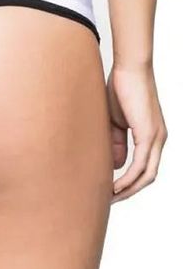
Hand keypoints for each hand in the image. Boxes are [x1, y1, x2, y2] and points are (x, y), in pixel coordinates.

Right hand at [107, 64, 166, 202]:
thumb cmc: (121, 89)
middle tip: (108, 200)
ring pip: (147, 175)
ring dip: (128, 189)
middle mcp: (158, 140)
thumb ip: (117, 145)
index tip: (109, 190)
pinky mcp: (149, 134)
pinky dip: (128, 178)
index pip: (144, 169)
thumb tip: (116, 166)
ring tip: (109, 197)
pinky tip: (115, 185)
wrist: (129, 68)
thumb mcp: (115, 123)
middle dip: (128, 192)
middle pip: (148, 177)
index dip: (128, 183)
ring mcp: (156, 138)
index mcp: (152, 137)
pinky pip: (141, 165)